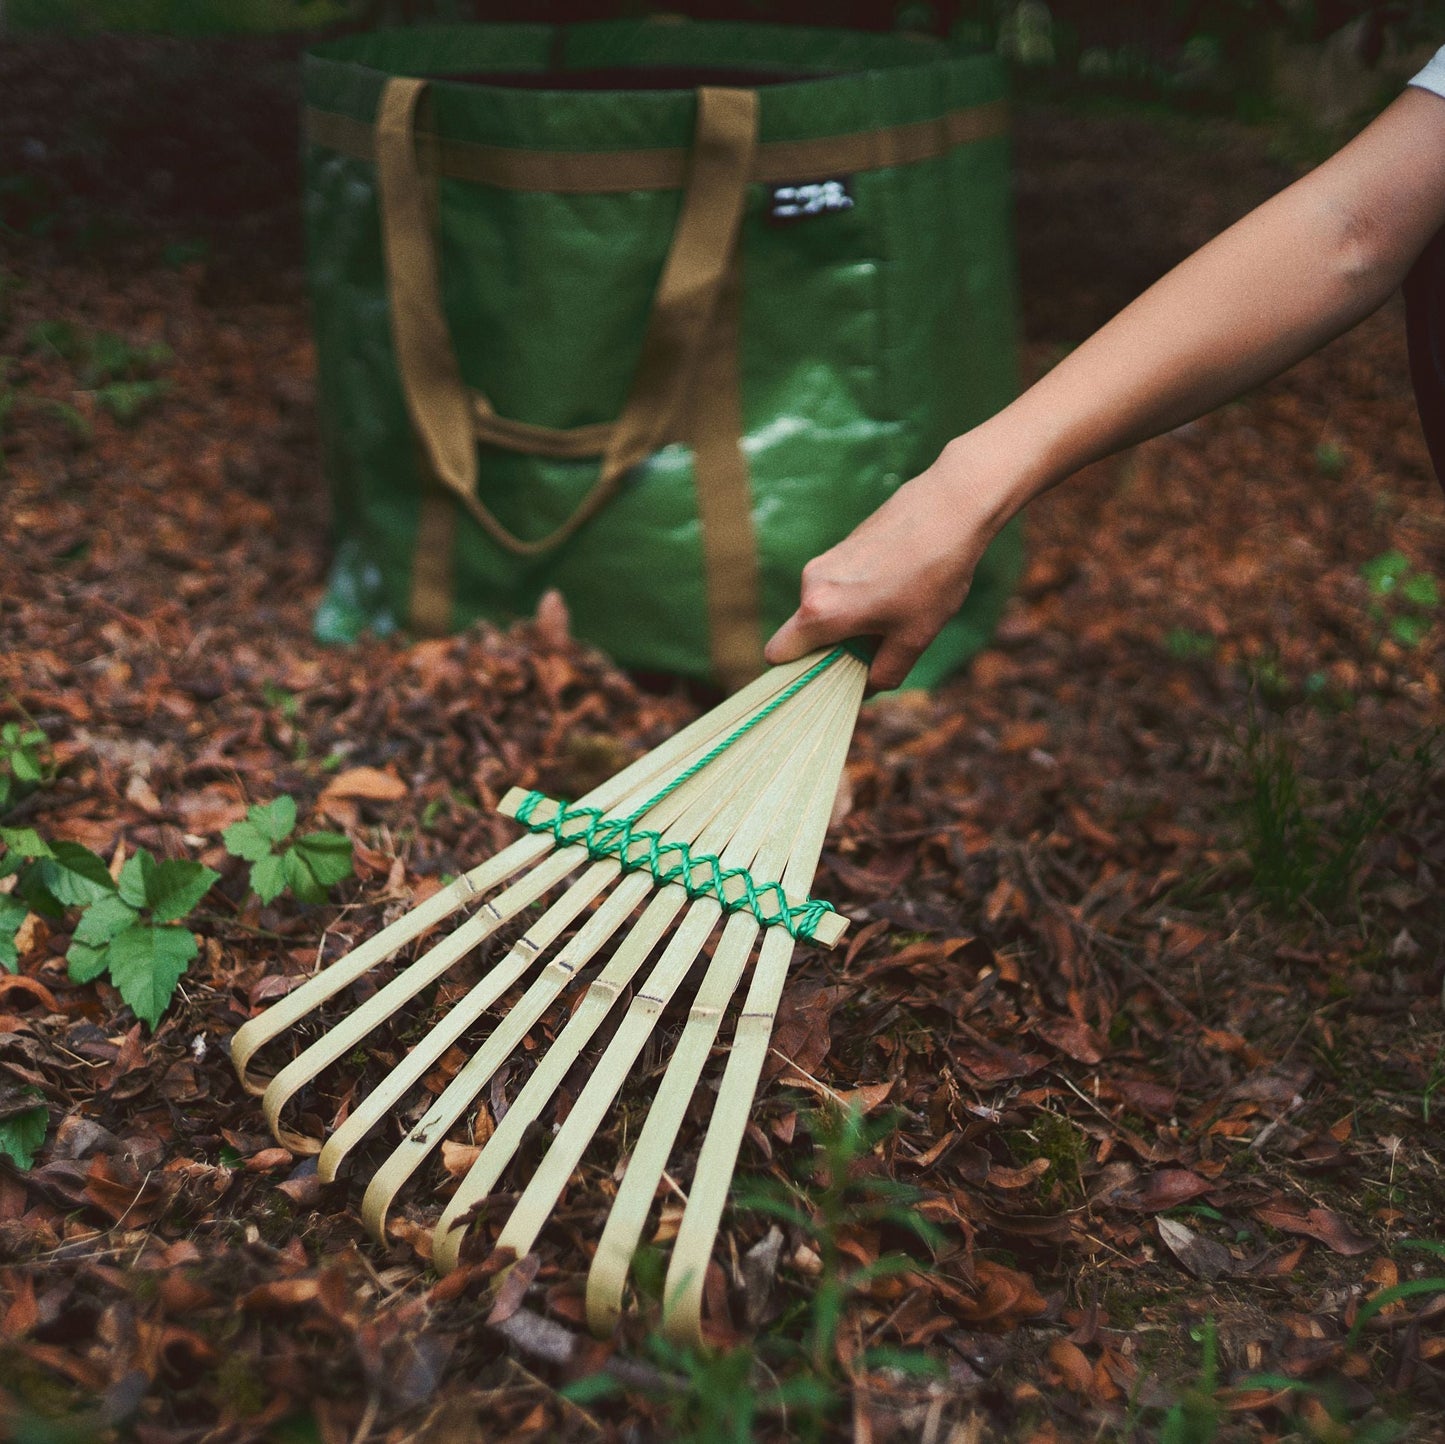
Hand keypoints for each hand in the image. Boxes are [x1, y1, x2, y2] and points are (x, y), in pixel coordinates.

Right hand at [764, 443, 1001, 689]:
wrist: (951, 508)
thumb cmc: (933, 575)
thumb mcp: (914, 638)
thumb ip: (884, 673)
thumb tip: (866, 686)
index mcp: (820, 612)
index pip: (778, 654)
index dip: (795, 673)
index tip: (827, 678)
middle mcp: (812, 584)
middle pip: (803, 634)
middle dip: (832, 649)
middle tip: (876, 650)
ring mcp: (824, 561)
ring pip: (823, 609)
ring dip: (848, 623)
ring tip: (896, 612)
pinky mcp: (841, 546)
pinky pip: (837, 588)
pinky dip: (857, 599)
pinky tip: (898, 588)